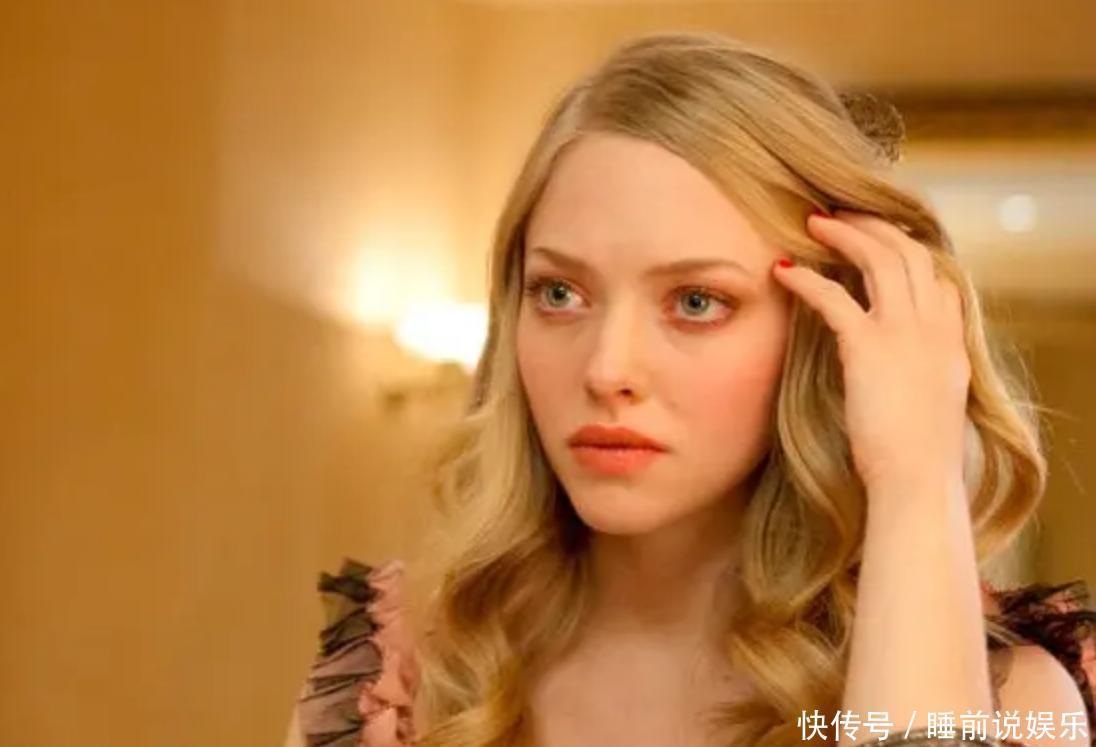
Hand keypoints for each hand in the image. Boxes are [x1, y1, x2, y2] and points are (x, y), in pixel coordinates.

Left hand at [771, 209, 970, 491]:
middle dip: (874, 226)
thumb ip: (918, 375)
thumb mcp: (930, 406)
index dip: (907, 250)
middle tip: (841, 214)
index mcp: (951, 343)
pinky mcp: (870, 347)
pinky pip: (833, 298)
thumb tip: (896, 374)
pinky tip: (781, 270)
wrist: (918, 482)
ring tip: (812, 223)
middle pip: (909, 253)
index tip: (879, 238)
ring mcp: (906, 334)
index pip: (937, 277)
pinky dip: (806, 279)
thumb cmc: (917, 459)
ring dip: (844, 234)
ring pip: (879, 259)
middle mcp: (935, 329)